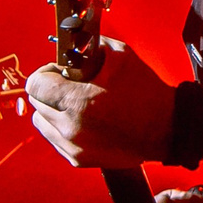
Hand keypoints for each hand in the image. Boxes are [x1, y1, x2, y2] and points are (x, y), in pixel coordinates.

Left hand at [25, 39, 170, 170]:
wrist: (167, 129)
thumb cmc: (145, 92)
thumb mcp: (120, 56)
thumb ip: (90, 46)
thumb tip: (72, 44)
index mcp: (77, 102)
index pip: (35, 85)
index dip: (46, 72)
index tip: (60, 70)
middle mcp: (70, 127)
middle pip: (36, 103)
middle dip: (50, 90)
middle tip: (69, 85)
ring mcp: (73, 146)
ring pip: (42, 122)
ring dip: (52, 110)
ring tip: (75, 104)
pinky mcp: (78, 159)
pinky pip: (55, 139)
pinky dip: (62, 128)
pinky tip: (83, 120)